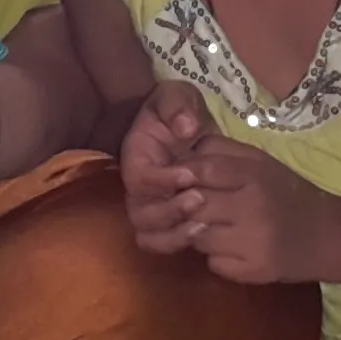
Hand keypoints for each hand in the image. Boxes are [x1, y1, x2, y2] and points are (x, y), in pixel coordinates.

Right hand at [119, 81, 214, 252]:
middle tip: (200, 198)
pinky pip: (159, 243)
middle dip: (171, 210)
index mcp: (136, 157)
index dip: (162, 180)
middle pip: (140, 213)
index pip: (138, 178)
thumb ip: (178, 106)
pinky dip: (177, 243)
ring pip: (148, 232)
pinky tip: (203, 231)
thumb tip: (186, 127)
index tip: (190, 173)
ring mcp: (149, 206)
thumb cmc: (176, 111)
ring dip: (176, 230)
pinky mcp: (165, 221)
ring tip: (205, 222)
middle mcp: (137, 187)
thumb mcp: (177, 96)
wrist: (183, 129)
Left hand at [174, 138, 334, 284]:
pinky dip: (216, 257)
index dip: (185, 174)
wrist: (329, 236)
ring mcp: (253, 242)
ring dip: (199, 232)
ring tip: (217, 227)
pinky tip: (233, 249)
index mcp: (256, 175)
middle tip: (193, 206)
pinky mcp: (253, 271)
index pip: (205, 170)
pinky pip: (213, 263)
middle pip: (195, 205)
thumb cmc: (288, 194)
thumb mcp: (261, 163)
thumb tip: (181, 153)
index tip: (180, 179)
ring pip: (198, 236)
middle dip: (186, 205)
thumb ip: (222, 152)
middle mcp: (253, 208)